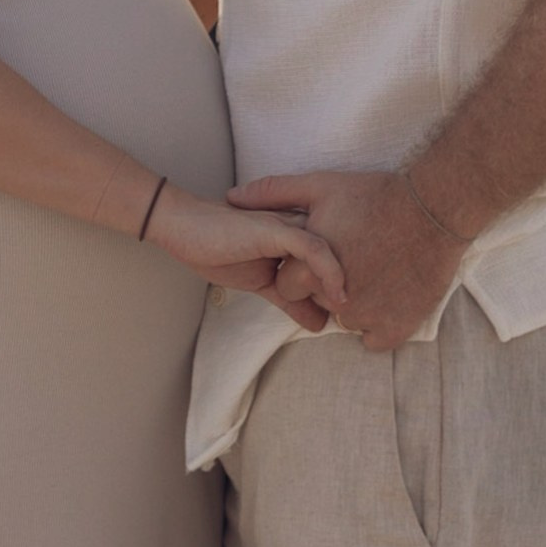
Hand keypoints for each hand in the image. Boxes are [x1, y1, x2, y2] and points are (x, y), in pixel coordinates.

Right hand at [145, 186, 346, 324]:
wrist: (183, 229)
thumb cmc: (216, 250)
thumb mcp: (262, 283)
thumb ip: (291, 299)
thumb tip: (317, 323)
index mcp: (297, 233)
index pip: (335, 255)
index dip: (348, 281)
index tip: (358, 310)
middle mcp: (298, 223)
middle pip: (343, 248)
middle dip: (358, 278)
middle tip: (362, 314)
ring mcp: (288, 224)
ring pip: (334, 247)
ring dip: (348, 278)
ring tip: (352, 309)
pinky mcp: (276, 229)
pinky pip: (313, 249)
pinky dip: (329, 272)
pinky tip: (338, 296)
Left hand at [228, 169, 465, 352]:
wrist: (434, 210)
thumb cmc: (374, 196)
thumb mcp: (320, 186)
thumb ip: (272, 193)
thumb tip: (232, 197)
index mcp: (311, 272)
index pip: (288, 286)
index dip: (300, 267)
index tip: (323, 249)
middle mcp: (337, 302)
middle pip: (317, 303)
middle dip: (324, 286)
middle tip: (351, 255)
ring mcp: (369, 319)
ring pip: (346, 320)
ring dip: (353, 303)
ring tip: (372, 269)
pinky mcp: (397, 327)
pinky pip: (374, 340)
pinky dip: (378, 324)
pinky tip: (384, 295)